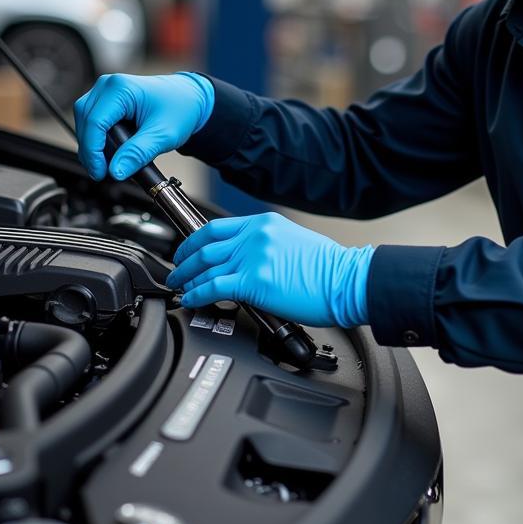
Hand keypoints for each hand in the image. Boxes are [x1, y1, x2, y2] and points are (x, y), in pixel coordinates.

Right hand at [73, 72, 214, 180]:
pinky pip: (92, 120)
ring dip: (92, 145)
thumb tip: (116, 171)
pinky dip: (97, 138)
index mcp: (121, 89)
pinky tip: (109, 153)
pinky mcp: (106, 100)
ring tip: (107, 164)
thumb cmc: (180, 109)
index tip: (100, 172)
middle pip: (86, 122)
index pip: (95, 122)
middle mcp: (109, 86)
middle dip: (91, 150)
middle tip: (102, 172)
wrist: (189, 99)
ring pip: (85, 121)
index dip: (93, 151)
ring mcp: (105, 91)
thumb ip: (138, 153)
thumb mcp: (163, 135)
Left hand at [166, 212, 373, 328]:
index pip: (216, 227)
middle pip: (204, 245)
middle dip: (183, 260)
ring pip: (205, 266)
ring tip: (180, 287)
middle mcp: (255, 236)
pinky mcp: (254, 282)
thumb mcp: (292, 242)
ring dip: (186, 278)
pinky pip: (214, 287)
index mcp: (264, 224)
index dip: (193, 241)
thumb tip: (245, 260)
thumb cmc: (327, 268)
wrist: (346, 280)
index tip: (187, 251)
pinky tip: (191, 299)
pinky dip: (196, 294)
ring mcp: (253, 258)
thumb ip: (265, 245)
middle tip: (176, 271)